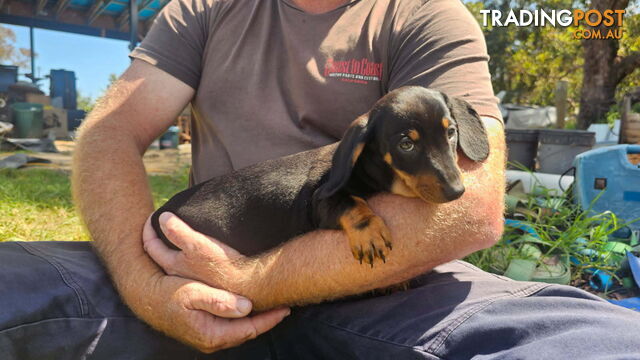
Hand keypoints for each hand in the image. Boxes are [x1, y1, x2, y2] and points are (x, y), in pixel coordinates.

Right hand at [138, 215, 289, 352]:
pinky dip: (243, 316)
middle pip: (248, 330)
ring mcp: (208, 335)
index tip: (285, 308)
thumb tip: (246, 307)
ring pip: (240, 328)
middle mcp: (212, 339)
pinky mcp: (205, 328)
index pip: (250, 329)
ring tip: (272, 304)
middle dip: (266, 319)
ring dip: (256, 317)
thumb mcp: (192, 293)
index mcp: (212, 334)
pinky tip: (250, 304)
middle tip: (284, 304)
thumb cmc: (168, 294)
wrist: (146, 297)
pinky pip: (231, 324)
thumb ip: (218, 301)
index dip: (270, 319)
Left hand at [143, 212, 250, 289]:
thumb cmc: (223, 267)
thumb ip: (178, 232)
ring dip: (171, 246)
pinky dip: (185, 253)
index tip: (152, 215)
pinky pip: (189, 264)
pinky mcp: (206, 279)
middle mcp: (177, 275)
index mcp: (172, 265)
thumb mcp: (198, 246)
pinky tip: (195, 249)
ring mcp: (191, 278)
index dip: (148, 228)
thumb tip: (163, 217)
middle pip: (159, 254)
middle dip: (156, 237)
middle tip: (158, 224)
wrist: (247, 286)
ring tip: (175, 234)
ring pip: (173, 260)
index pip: (149, 245)